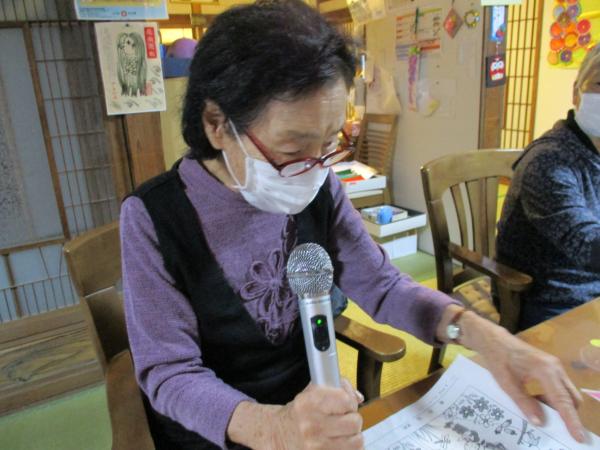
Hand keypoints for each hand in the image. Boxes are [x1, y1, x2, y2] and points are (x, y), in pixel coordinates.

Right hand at [269, 378, 364, 449]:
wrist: (278, 434)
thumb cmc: (300, 412)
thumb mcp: (311, 392)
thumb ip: (338, 387)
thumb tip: (358, 398)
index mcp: (309, 402)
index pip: (345, 400)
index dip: (350, 401)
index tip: (346, 404)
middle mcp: (312, 425)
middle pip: (354, 422)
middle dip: (353, 419)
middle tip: (345, 419)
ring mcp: (316, 446)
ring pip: (357, 441)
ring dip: (353, 437)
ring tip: (343, 433)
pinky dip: (350, 449)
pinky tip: (340, 444)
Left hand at [462, 311, 584, 442]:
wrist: (495, 340)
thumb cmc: (499, 360)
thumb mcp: (507, 384)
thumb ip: (524, 403)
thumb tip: (540, 422)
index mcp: (545, 371)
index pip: (562, 400)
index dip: (571, 420)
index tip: (579, 437)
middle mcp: (555, 367)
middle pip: (571, 398)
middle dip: (568, 414)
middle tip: (555, 426)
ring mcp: (555, 366)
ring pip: (567, 393)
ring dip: (559, 405)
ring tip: (538, 408)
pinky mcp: (552, 366)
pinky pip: (561, 386)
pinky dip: (554, 397)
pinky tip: (537, 399)